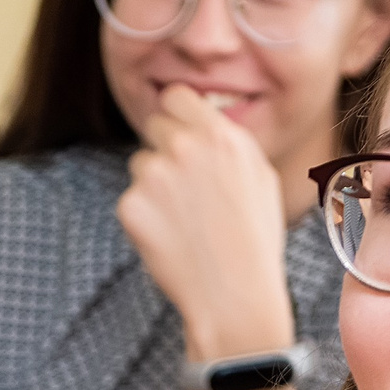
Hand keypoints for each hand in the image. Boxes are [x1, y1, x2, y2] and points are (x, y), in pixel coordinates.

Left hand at [115, 85, 296, 367]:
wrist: (232, 292)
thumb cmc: (253, 238)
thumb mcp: (259, 176)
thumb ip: (227, 142)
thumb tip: (204, 120)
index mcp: (220, 134)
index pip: (176, 96)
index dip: (176, 113)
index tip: (177, 128)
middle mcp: (184, 146)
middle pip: (154, 126)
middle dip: (164, 148)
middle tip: (184, 185)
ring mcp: (153, 175)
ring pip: (140, 164)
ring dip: (153, 184)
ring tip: (184, 218)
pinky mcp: (129, 205)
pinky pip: (130, 198)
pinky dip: (143, 215)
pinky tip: (170, 235)